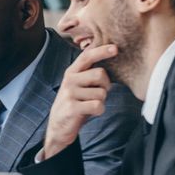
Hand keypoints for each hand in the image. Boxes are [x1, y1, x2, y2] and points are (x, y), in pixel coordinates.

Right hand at [42, 44, 116, 159]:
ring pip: (101, 93)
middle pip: (100, 74)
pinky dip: (99, 111)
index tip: (115, 48)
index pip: (87, 57)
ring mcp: (69, 93)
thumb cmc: (75, 103)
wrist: (59, 126)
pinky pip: (98, 105)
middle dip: (106, 85)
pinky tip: (89, 112)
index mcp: (72, 72)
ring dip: (101, 101)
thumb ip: (90, 74)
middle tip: (99, 93)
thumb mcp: (79, 85)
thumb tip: (110, 63)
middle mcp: (69, 80)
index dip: (101, 51)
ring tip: (89, 104)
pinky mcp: (72, 107)